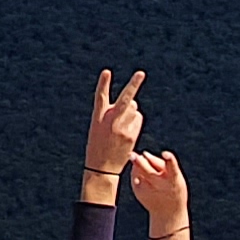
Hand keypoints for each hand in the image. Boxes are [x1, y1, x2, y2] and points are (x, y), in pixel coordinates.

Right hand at [80, 68, 145, 185]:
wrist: (102, 167)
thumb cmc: (99, 144)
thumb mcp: (99, 126)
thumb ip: (114, 113)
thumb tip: (133, 103)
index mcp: (98, 118)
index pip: (101, 97)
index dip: (103, 84)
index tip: (107, 72)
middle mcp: (111, 121)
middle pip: (125, 99)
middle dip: (134, 85)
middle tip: (141, 73)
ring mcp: (122, 128)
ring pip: (134, 109)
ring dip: (131, 112)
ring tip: (121, 126)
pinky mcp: (131, 135)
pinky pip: (138, 119)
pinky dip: (135, 122)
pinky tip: (127, 132)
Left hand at [125, 147, 189, 234]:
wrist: (168, 212)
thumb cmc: (173, 187)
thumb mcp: (175, 176)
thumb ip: (161, 164)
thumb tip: (144, 154)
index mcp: (173, 179)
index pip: (172, 167)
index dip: (169, 159)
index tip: (165, 153)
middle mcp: (161, 184)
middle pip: (149, 171)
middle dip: (140, 162)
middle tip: (132, 155)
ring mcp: (149, 190)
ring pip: (138, 173)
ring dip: (134, 164)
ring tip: (132, 156)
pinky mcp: (140, 193)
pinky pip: (134, 178)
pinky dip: (135, 172)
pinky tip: (139, 172)